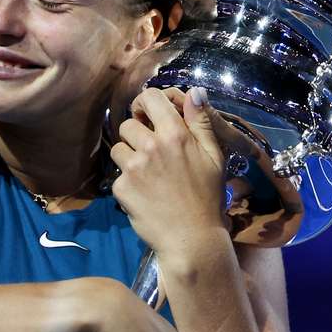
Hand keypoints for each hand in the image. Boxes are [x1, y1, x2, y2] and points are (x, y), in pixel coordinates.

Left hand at [109, 87, 225, 254]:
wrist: (191, 239)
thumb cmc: (207, 197)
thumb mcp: (214, 156)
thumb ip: (201, 122)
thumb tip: (194, 92)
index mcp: (175, 135)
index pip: (149, 98)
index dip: (146, 103)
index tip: (148, 114)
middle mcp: (151, 146)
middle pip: (128, 123)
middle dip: (137, 133)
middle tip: (151, 151)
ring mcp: (133, 167)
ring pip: (118, 147)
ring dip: (129, 156)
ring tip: (148, 174)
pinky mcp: (121, 187)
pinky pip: (118, 174)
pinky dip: (128, 182)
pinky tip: (145, 193)